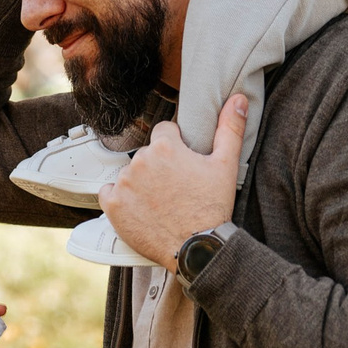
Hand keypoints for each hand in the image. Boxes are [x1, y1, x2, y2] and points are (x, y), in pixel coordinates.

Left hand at [99, 94, 246, 270]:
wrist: (196, 248)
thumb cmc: (212, 208)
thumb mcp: (226, 165)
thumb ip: (229, 128)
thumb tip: (237, 99)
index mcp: (165, 147)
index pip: (164, 131)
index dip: (176, 147)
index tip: (183, 165)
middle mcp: (141, 160)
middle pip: (147, 153)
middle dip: (158, 166)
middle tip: (174, 188)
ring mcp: (124, 183)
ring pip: (130, 172)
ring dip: (141, 182)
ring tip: (160, 201)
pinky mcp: (113, 205)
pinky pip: (110, 192)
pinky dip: (120, 199)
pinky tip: (139, 208)